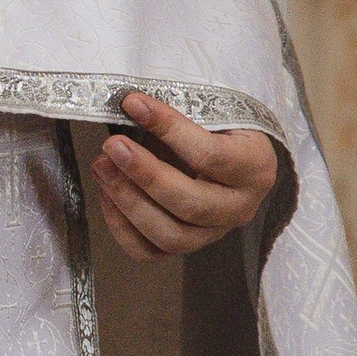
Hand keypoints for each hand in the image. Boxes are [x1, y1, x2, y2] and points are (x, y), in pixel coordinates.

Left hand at [94, 93, 277, 262]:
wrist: (231, 151)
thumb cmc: (219, 128)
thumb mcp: (213, 112)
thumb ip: (178, 111)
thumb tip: (130, 105)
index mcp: (255, 167)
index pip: (210, 154)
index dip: (168, 128)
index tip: (133, 103)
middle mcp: (241, 207)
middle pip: (191, 204)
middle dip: (145, 174)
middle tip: (113, 146)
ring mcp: (214, 233)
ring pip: (171, 236)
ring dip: (128, 202)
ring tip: (102, 166)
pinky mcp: (188, 247)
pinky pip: (149, 252)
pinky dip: (121, 227)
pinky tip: (106, 194)